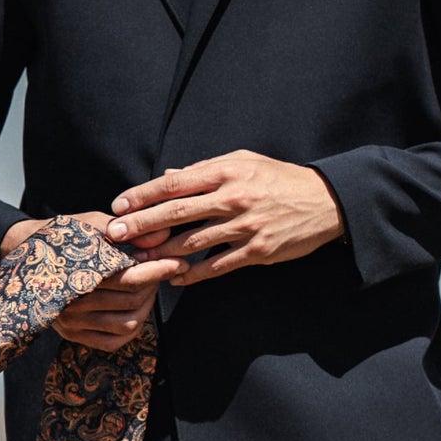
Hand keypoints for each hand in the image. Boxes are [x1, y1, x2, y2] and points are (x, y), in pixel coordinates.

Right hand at [0, 211, 182, 351]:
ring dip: (146, 306)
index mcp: (77, 273)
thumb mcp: (91, 224)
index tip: (177, 262)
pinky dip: (133, 328)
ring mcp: (72, 323)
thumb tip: (162, 236)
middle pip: (132, 301)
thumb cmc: (62, 236)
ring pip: (128, 324)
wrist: (24, 255)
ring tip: (148, 288)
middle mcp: (72, 304)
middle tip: (163, 269)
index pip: (129, 278)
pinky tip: (136, 309)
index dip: (158, 270)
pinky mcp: (73, 335)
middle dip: (154, 284)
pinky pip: (114, 342)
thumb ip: (127, 231)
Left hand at [103, 152, 343, 283]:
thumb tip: (168, 177)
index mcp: (226, 172)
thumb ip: (204, 170)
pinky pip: (217, 266)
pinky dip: (193, 274)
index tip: (118, 206)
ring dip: (161, 254)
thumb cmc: (279, 178)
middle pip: (176, 213)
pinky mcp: (257, 251)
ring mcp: (245, 226)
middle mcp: (233, 198)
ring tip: (137, 261)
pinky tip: (175, 279)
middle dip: (140, 226)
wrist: (326, 201)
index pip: (174, 184)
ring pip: (192, 243)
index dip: (143, 196)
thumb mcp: (244, 162)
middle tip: (113, 236)